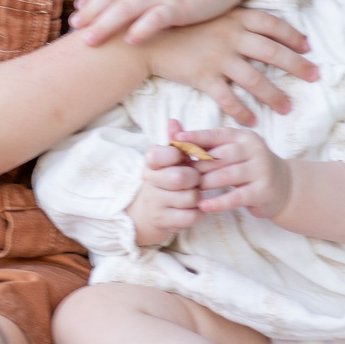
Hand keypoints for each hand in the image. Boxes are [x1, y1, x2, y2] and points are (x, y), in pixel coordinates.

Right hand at [127, 131, 204, 247]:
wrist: (147, 213)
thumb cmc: (164, 180)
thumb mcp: (167, 160)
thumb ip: (174, 141)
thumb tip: (174, 121)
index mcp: (150, 163)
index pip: (160, 154)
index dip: (176, 155)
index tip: (181, 158)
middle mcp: (149, 183)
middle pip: (181, 177)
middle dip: (195, 178)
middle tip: (195, 179)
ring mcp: (155, 204)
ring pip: (190, 198)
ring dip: (197, 196)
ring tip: (193, 194)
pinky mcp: (163, 222)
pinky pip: (192, 216)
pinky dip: (198, 212)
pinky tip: (192, 208)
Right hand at [140, 8, 316, 125]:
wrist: (145, 36)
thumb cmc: (177, 23)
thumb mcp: (208, 11)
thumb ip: (232, 16)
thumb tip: (256, 20)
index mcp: (234, 17)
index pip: (273, 25)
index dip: (293, 36)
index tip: (307, 47)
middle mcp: (231, 36)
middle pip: (273, 52)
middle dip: (297, 65)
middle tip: (315, 76)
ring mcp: (218, 57)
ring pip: (255, 79)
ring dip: (274, 95)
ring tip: (288, 107)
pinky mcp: (203, 77)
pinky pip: (228, 98)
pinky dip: (242, 111)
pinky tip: (253, 121)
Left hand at [175, 124, 292, 219]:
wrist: (283, 186)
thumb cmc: (248, 167)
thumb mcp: (232, 152)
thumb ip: (206, 145)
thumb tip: (175, 133)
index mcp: (243, 137)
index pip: (216, 135)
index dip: (196, 137)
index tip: (176, 140)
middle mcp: (254, 149)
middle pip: (220, 156)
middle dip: (197, 166)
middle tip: (178, 175)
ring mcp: (261, 169)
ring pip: (227, 175)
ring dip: (205, 184)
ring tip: (188, 191)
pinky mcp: (263, 190)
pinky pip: (236, 197)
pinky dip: (218, 202)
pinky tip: (203, 206)